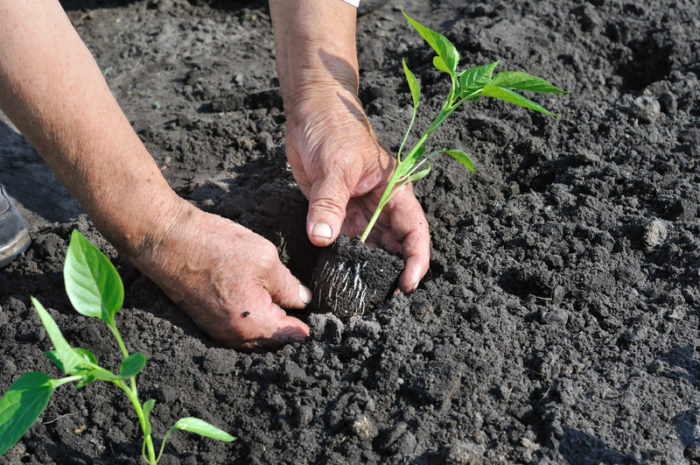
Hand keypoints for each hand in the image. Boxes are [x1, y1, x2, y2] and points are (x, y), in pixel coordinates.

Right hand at [132, 201, 310, 348]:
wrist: (166, 239)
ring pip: (256, 335)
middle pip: (274, 340)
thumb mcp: (265, 259)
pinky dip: (253, 318)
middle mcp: (234, 336)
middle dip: (290, 325)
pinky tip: (260, 297)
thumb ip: (289, 286)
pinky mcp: (207, 320)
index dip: (309, 324)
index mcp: (253, 324)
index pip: (292, 335)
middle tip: (305, 304)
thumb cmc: (215, 247)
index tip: (322, 316)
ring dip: (271, 321)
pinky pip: (239, 327)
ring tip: (284, 300)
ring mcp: (218, 331)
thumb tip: (303, 300)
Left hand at [284, 84, 429, 291]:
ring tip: (358, 294)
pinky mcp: (337, 212)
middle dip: (391, 272)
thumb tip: (322, 239)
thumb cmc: (332, 128)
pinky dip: (341, 258)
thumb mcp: (334, 165)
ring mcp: (359, 210)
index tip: (407, 286)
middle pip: (394, 246)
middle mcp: (381, 205)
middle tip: (378, 300)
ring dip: (365, 268)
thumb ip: (328, 203)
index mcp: (395, 190)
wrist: (309, 111)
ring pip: (369, 248)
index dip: (416, 260)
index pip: (415, 231)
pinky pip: (343, 241)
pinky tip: (336, 275)